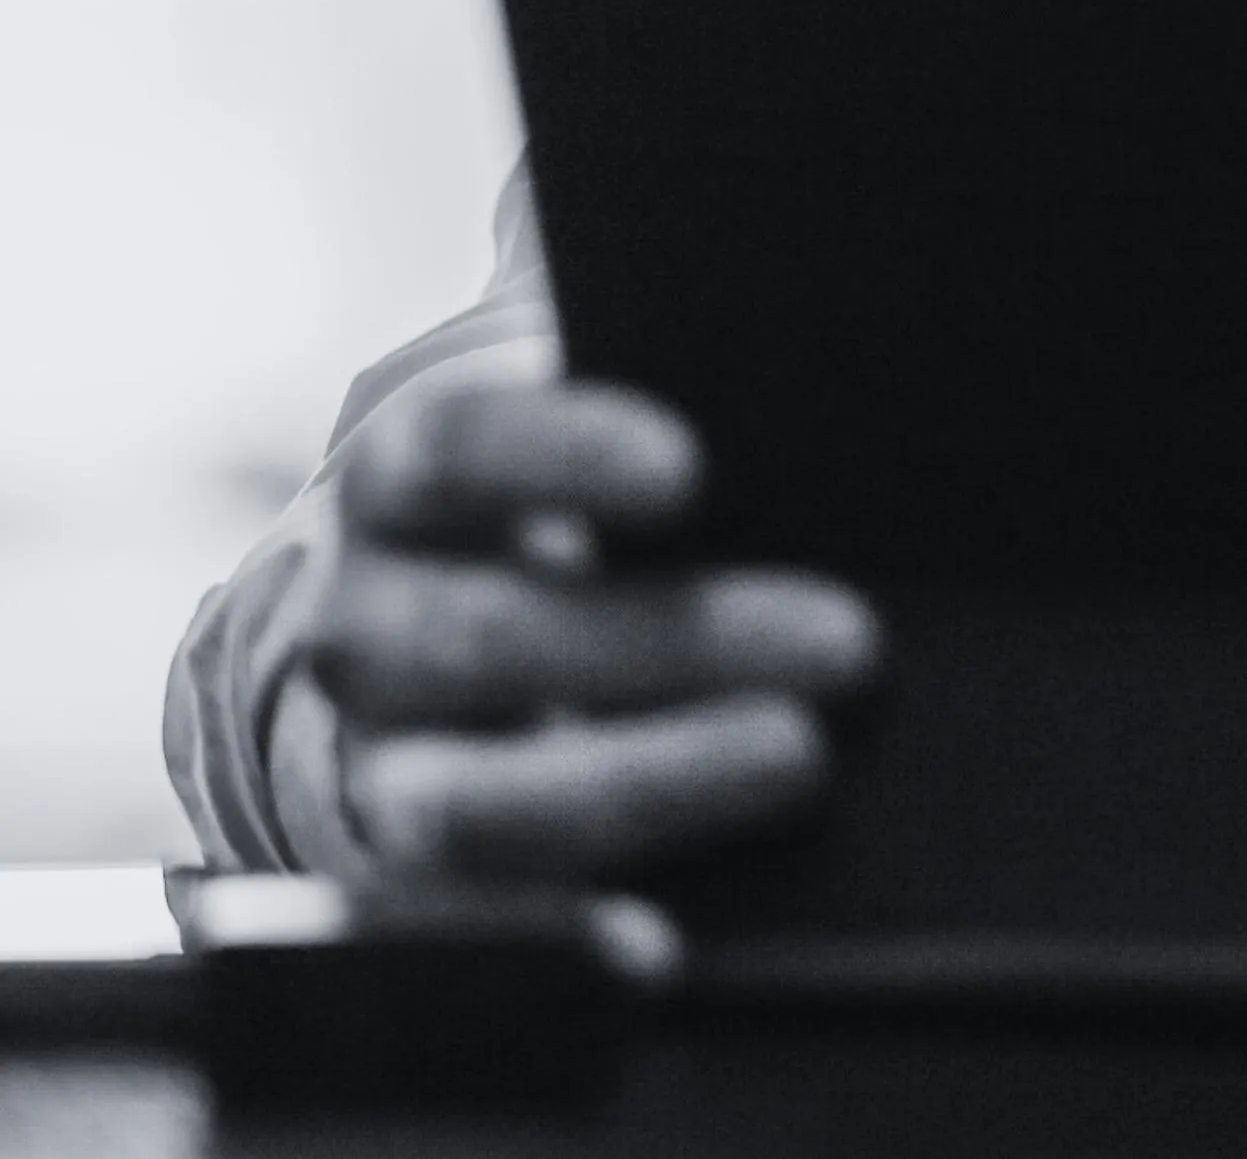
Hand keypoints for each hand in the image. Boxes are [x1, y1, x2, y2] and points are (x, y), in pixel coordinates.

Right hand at [287, 376, 880, 883]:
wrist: (394, 624)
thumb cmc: (536, 491)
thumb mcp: (562, 417)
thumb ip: (653, 369)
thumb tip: (799, 346)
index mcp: (398, 481)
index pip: (454, 450)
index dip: (562, 454)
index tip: (690, 471)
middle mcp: (357, 620)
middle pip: (486, 634)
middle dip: (672, 642)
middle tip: (849, 639)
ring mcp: (368, 761)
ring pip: (470, 797)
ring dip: (652, 779)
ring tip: (800, 753)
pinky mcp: (402, 879)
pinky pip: (473, 918)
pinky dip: (567, 932)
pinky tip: (656, 941)